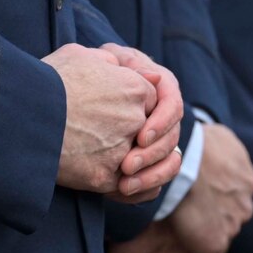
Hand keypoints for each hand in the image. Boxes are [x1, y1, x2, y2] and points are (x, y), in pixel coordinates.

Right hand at [45, 43, 153, 192]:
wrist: (21, 115)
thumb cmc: (47, 80)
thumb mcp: (79, 55)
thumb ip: (108, 61)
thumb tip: (120, 67)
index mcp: (135, 88)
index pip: (150, 99)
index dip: (131, 103)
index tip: (114, 108)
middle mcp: (135, 119)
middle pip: (145, 129)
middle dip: (130, 131)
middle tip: (106, 132)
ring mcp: (122, 150)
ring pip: (136, 159)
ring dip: (123, 158)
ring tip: (97, 154)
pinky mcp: (105, 177)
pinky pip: (121, 185)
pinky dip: (113, 182)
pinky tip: (95, 174)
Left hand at [99, 44, 184, 199]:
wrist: (79, 95)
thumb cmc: (98, 70)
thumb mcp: (112, 60)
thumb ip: (130, 64)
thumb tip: (154, 77)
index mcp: (162, 89)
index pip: (173, 107)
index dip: (161, 123)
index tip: (140, 137)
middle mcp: (164, 116)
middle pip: (172, 139)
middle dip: (152, 155)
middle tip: (126, 166)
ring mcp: (157, 141)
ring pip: (169, 164)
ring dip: (150, 177)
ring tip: (123, 185)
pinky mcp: (147, 162)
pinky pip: (155, 181)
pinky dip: (142, 190)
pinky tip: (121, 192)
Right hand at [167, 123, 252, 252]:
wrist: (186, 155)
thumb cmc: (200, 140)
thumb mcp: (223, 137)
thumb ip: (230, 149)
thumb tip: (224, 153)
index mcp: (247, 183)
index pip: (236, 200)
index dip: (217, 201)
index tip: (203, 200)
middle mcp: (243, 207)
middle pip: (228, 220)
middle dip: (211, 219)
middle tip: (188, 215)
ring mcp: (230, 227)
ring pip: (218, 239)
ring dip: (202, 237)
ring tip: (179, 234)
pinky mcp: (212, 245)